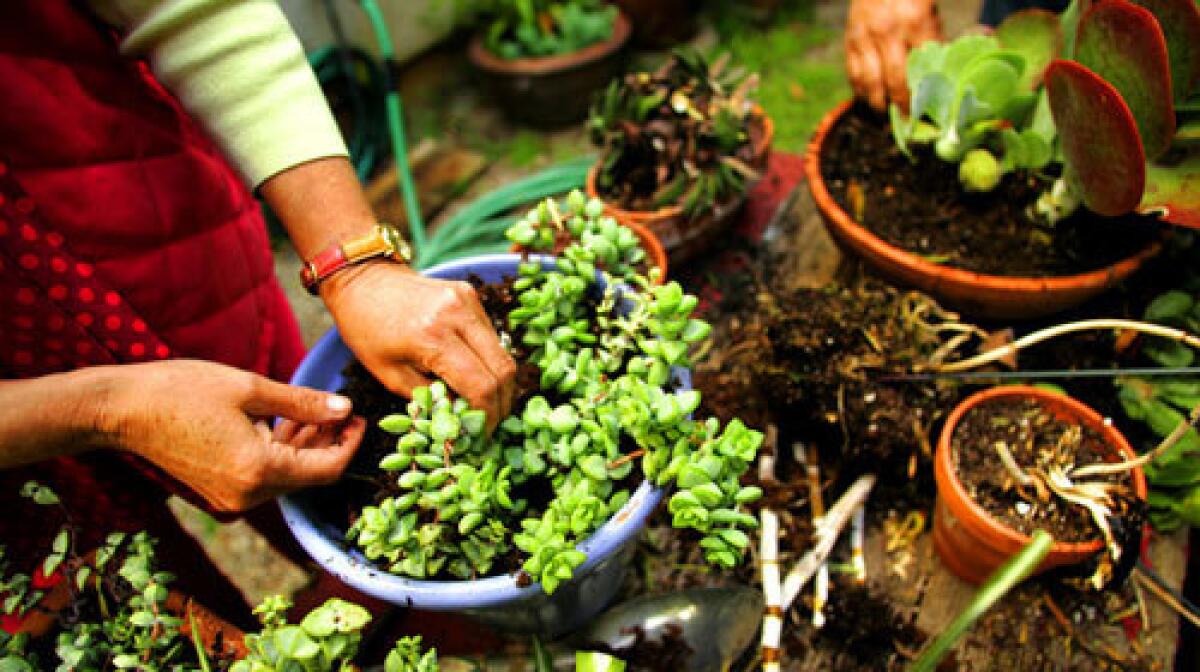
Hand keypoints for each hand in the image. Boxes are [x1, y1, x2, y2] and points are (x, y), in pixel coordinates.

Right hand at [101, 359, 364, 512]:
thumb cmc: (182, 390)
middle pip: (309, 474)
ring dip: (306, 445)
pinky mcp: (219, 491)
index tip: (361, 416)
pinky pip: (264, 475)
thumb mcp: (251, 388)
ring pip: (288, 475)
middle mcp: (248, 495)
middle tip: (342, 408)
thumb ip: (303, 403)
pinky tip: (287, 421)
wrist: (121, 410)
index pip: (327, 469)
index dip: (350, 443)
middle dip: (330, 441)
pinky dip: (280, 451)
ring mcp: (231, 498)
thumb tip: (345, 410)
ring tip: (317, 409)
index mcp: (260, 471)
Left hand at [320, 260, 516, 430]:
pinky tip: (474, 372)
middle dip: (501, 402)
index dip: (486, 415)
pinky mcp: (471, 295)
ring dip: (498, 383)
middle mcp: (457, 315)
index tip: (480, 434)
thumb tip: (459, 416)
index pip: (480, 385)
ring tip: (484, 402)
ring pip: (502, 353)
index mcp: (432, 337)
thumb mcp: (389, 374)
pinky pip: (491, 335)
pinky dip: (488, 360)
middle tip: (489, 422)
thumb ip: (428, 397)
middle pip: (503, 369)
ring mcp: (468, 301)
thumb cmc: (366, 330)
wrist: (363, 280)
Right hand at [845, 0, 942, 111]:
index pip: (922, 67)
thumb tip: (950, 67)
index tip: (931, 112)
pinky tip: (868, 100)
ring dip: (877, 103)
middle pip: (895, 80)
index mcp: (915, 21)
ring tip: (884, 116)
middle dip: (902, 105)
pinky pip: (853, 73)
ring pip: (869, 82)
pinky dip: (860, 90)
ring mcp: (865, 37)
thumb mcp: (930, 8)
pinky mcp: (850, 39)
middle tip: (908, 123)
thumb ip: (936, 37)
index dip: (926, 91)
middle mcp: (887, 31)